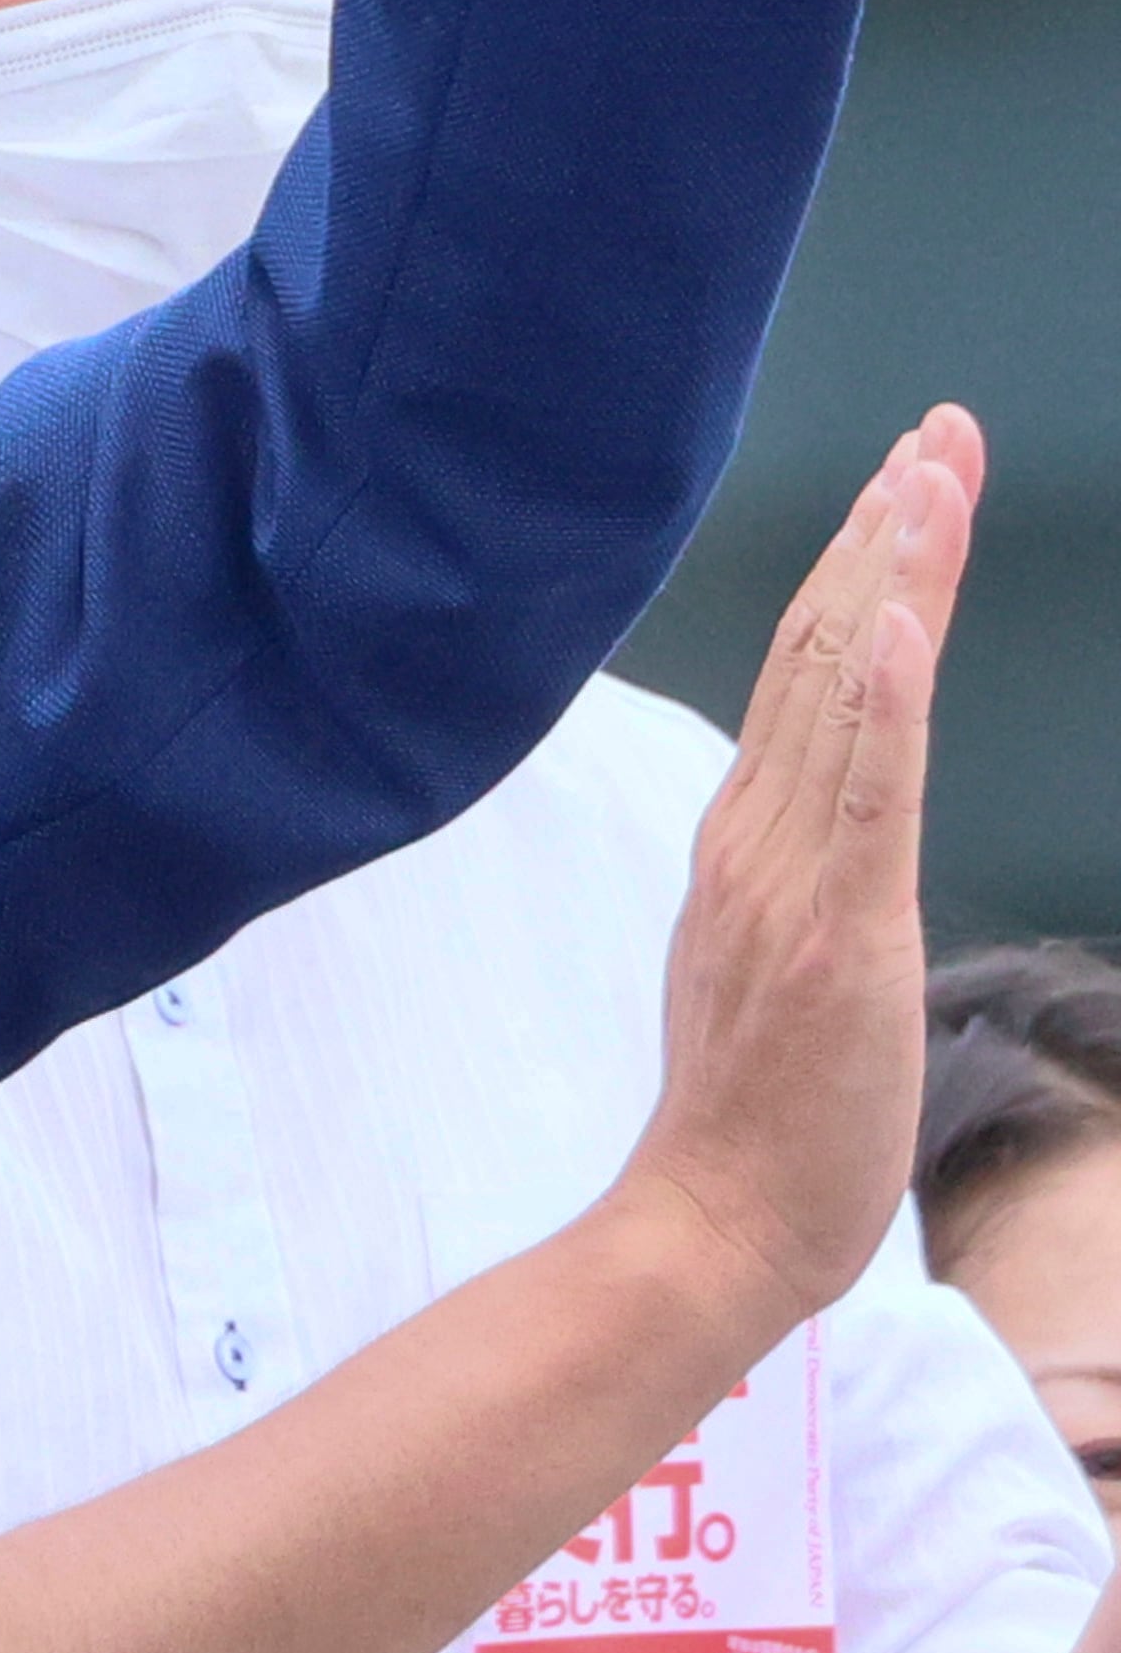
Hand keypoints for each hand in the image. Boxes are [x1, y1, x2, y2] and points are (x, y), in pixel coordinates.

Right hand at [625, 407, 982, 1330]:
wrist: (713, 1223)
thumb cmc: (761, 1121)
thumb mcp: (776, 967)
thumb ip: (796, 882)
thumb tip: (823, 828)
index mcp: (747, 841)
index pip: (810, 672)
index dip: (861, 567)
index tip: (908, 476)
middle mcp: (758, 836)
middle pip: (825, 652)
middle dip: (889, 534)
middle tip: (939, 429)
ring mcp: (789, 878)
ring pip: (844, 697)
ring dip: (892, 578)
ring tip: (931, 476)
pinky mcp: (831, 930)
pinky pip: (859, 796)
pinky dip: (876, 701)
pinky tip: (895, 624)